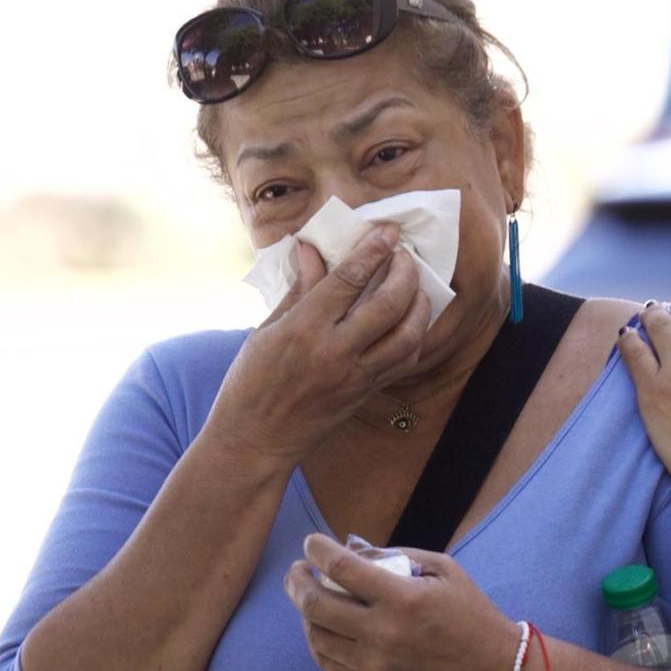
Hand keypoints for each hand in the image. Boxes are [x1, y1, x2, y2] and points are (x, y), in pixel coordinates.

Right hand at [205, 225, 429, 464]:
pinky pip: (404, 362)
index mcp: (303, 330)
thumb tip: (312, 249)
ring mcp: (355, 377)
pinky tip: (411, 320)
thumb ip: (298, 289)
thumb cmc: (251, 382)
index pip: (348, 280)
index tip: (386, 231)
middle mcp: (335, 353)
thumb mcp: (267, 329)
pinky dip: (415, 336)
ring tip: (415, 285)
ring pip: (407, 336)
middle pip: (388, 305)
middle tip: (404, 255)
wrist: (257, 439)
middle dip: (404, 272)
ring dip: (419, 305)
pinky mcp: (365, 394)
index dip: (372, 250)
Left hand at [284, 534, 519, 670]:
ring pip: (316, 635)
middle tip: (297, 570)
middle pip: (317, 604)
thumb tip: (353, 550)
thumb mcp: (444, 569)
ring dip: (304, 612)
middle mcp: (383, 633)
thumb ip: (397, 555)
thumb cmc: (471, 614)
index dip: (317, 551)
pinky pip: (327, 662)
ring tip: (308, 596)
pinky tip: (320, 626)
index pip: (342, 568)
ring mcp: (375, 663)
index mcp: (403, 598)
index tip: (311, 543)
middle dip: (297, 581)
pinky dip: (316, 640)